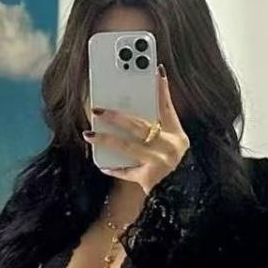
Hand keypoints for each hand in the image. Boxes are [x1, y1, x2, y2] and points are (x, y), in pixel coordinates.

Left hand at [83, 67, 189, 205]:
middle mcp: (171, 147)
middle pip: (140, 126)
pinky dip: (114, 168)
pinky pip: (127, 172)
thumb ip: (154, 127)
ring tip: (89, 134)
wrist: (178, 195)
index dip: (161, 90)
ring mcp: (160, 163)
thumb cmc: (169, 166)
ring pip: (128, 146)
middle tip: (98, 110)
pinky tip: (101, 164)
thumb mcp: (169, 144)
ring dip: (107, 139)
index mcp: (177, 135)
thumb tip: (127, 109)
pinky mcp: (149, 178)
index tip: (155, 72)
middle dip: (117, 116)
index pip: (167, 108)